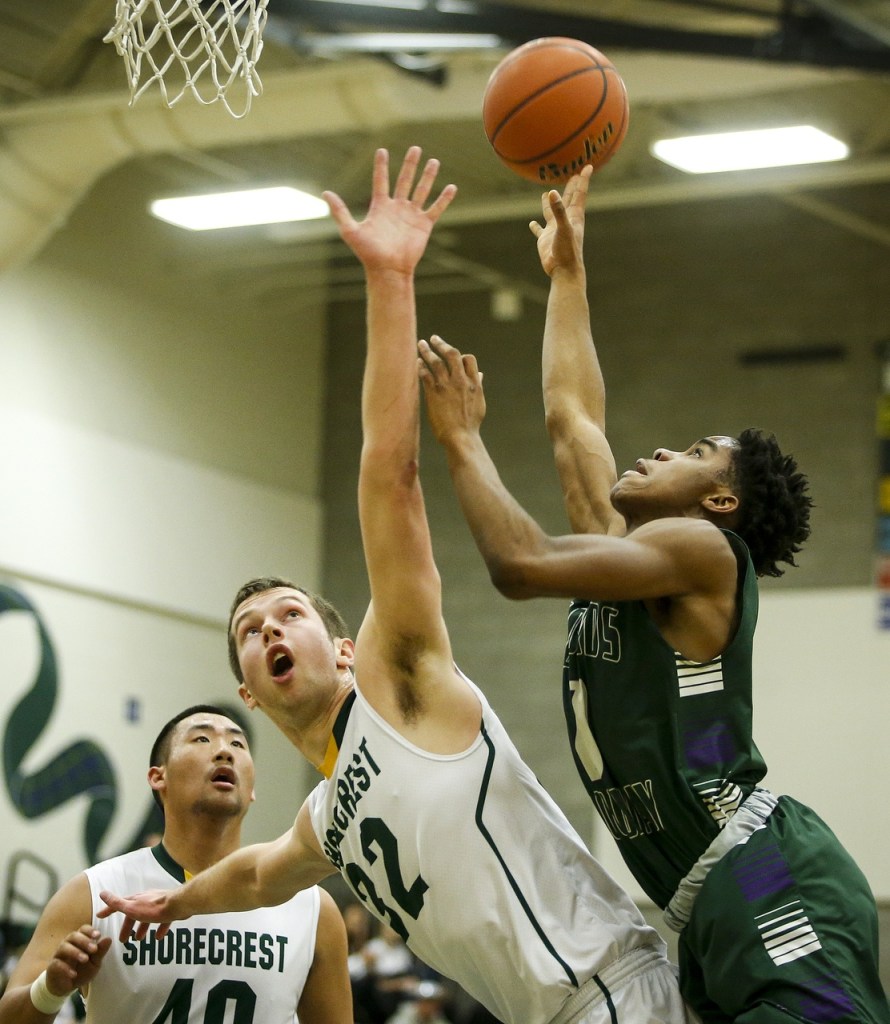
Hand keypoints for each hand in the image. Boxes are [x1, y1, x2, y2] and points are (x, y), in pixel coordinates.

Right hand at [44, 925, 111, 994]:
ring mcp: (59, 955)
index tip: (98, 935)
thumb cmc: (82, 971)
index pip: (82, 929)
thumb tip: (109, 939)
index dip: (90, 931)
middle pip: (73, 935)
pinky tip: (74, 974)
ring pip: (64, 947)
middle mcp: (68, 944)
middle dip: (84, 941)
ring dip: (75, 952)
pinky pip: (57, 964)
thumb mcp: (94, 963)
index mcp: (79, 941)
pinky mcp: (52, 967)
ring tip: (85, 959)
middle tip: (94, 949)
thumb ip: (100, 952)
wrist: (67, 987)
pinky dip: (65, 968)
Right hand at [97, 888, 179, 941]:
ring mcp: (158, 904)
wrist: (178, 905)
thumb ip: (117, 903)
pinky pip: (162, 921)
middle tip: (123, 939)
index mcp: (136, 899)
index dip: (109, 910)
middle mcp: (146, 900)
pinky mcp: (169, 910)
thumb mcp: (132, 907)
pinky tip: (158, 937)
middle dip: (127, 926)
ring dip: (142, 928)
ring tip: (139, 939)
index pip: (119, 904)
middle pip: (133, 913)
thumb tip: (102, 893)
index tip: (100, 916)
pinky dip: (159, 929)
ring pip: (147, 917)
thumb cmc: (154, 908)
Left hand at [324, 146, 456, 275]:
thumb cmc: (368, 253)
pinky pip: (435, 209)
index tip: (382, 150)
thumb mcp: (350, 230)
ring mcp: (411, 216)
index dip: (381, 166)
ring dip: (428, 176)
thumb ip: (340, 211)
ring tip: (434, 161)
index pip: (381, 181)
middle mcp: (397, 208)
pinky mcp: (423, 225)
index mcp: (380, 207)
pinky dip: (444, 199)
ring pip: (421, 191)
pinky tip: (451, 187)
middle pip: (404, 180)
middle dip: (410, 165)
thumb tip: (325, 193)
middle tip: (415, 148)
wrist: (388, 270)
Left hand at [417, 335, 485, 444]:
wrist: (461, 438)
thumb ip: (478, 386)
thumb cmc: (470, 424)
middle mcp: (461, 381)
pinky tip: (416, 363)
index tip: (452, 355)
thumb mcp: (479, 403)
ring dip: (426, 351)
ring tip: (420, 344)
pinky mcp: (434, 393)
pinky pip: (425, 374)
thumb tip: (480, 375)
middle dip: (442, 344)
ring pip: (435, 361)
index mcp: (474, 383)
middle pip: (452, 354)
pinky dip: (420, 367)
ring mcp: (447, 386)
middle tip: (434, 338)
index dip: (460, 355)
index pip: (468, 359)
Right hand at [529, 164, 591, 278]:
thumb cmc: (568, 251)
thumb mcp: (563, 228)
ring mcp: (555, 230)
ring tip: (548, 192)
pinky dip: (536, 226)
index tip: (588, 166)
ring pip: (552, 212)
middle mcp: (565, 221)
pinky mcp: (546, 240)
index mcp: (574, 216)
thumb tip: (552, 193)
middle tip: (573, 174)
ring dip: (551, 203)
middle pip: (568, 199)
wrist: (564, 271)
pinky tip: (532, 223)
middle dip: (570, 187)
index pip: (579, 194)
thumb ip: (558, 211)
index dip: (583, 180)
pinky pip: (540, 230)